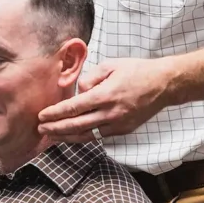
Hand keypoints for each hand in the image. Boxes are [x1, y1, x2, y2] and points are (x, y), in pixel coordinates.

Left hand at [38, 58, 175, 140]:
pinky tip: (72, 136)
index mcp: (105, 95)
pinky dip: (83, 136)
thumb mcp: (111, 65)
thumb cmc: (137, 71)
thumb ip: (89, 78)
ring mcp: (118, 124)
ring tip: (52, 136)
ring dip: (67, 137)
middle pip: (76, 125)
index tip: (42, 116)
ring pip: (87, 135)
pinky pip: (99, 135)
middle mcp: (111, 113)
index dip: (55, 114)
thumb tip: (76, 90)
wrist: (164, 84)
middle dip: (56, 128)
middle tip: (40, 129)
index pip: (74, 108)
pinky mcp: (123, 130)